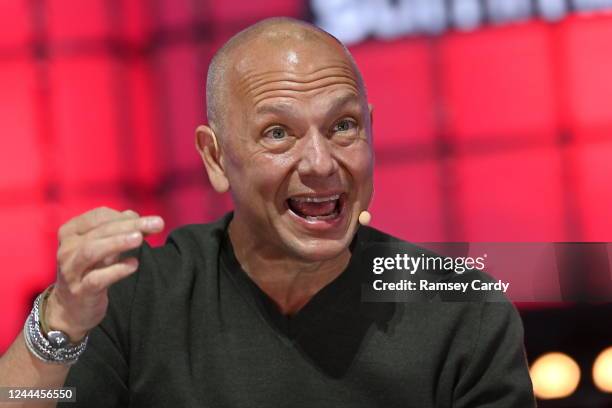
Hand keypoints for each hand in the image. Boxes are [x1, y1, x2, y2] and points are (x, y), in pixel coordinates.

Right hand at [45, 207, 164, 341]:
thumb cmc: (91, 269)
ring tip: (140, 239)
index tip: (146, 220)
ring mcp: (71, 271)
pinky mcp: (80, 291)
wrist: (71, 308)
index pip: (98, 216)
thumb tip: (136, 216)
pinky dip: (116, 270)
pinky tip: (133, 265)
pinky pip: (96, 279)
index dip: (123, 216)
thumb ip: (120, 231)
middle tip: (157, 224)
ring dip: (118, 242)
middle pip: (99, 231)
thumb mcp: (104, 247)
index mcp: (71, 232)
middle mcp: (67, 249)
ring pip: (92, 251)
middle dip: (130, 225)